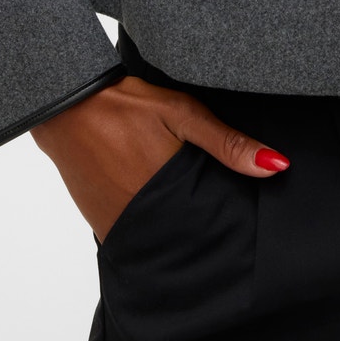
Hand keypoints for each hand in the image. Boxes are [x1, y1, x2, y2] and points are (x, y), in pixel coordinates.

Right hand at [30, 74, 289, 243]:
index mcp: (170, 193)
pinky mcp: (99, 223)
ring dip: (175, 225)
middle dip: (203, 227)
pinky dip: (148, 220)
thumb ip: (228, 143)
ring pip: (161, 236)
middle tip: (215, 209)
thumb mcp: (181, 113)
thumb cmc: (123, 104)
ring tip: (185, 202)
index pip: (212, 227)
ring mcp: (118, 226)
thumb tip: (276, 166)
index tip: (242, 218)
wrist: (63, 105)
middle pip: (187, 236)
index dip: (229, 224)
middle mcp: (144, 219)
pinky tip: (154, 199)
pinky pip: (134, 231)